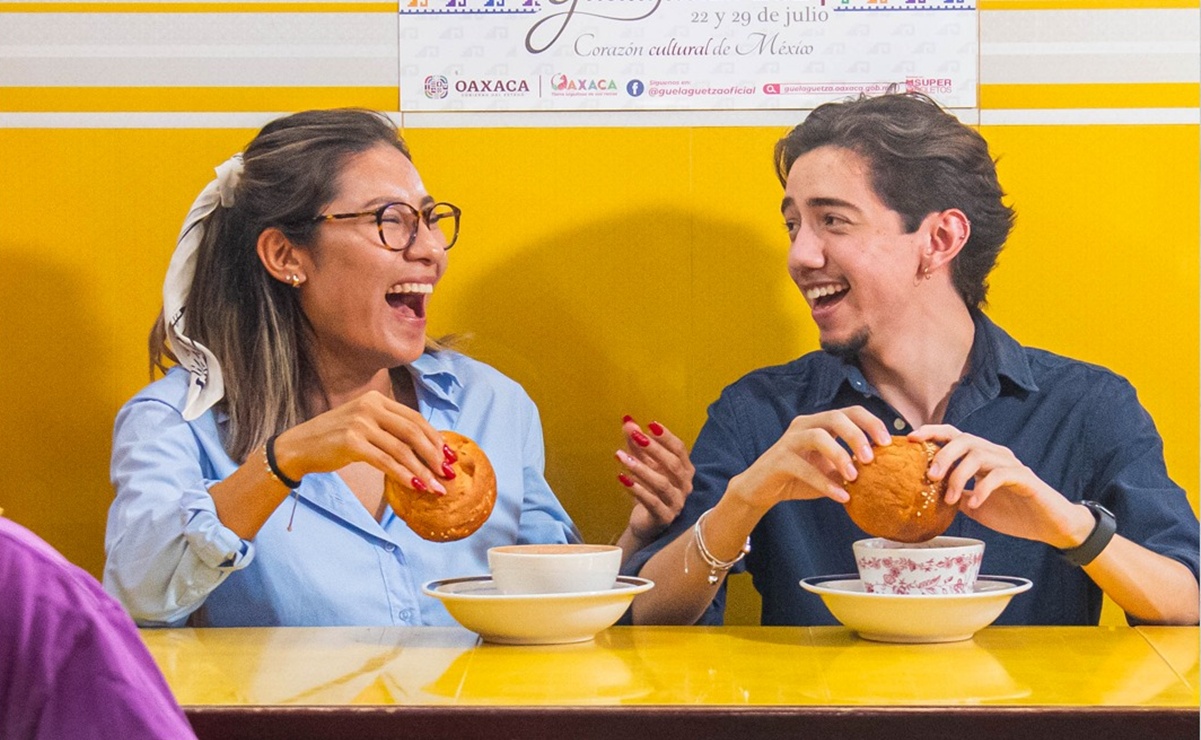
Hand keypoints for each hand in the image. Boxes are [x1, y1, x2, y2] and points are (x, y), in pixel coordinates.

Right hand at [273, 390, 450, 493]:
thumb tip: (425, 448)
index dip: (435, 437)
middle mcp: (370, 407)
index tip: (449, 456)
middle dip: (434, 455)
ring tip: (436, 487)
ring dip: (422, 471)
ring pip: (402, 449)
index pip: (415, 418)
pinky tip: (415, 486)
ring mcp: (360, 423)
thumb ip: (389, 428)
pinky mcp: (351, 442)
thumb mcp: (364, 424)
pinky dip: (403, 475)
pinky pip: (385, 461)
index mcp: (376, 399)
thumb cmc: (335, 439)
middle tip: (448, 474)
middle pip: (413, 432)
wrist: (298, 447)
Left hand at [615, 417, 694, 544]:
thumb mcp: (643, 464)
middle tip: (635, 436)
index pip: (680, 450)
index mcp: (685, 470)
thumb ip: (637, 444)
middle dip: (654, 448)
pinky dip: (636, 489)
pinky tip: (622, 478)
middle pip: (673, 464)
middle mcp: (685, 486)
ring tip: (621, 456)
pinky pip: (651, 502)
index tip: (650, 424)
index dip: (666, 437)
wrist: (646, 523)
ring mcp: (676, 503)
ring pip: (662, 483)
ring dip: (641, 468)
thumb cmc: (649, 489)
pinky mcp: (664, 518)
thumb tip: (627, 421)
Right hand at [730, 406, 891, 512]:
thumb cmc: (799, 478)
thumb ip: (851, 467)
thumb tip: (884, 472)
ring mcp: (790, 440)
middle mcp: (805, 425)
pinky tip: (840, 496)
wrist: (761, 489)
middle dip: (857, 435)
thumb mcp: (830, 471)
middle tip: (872, 458)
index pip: (850, 412)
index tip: (888, 442)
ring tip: (854, 477)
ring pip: (818, 436)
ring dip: (840, 455)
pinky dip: (825, 482)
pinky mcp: (779, 459)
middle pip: (835, 417)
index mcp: (820, 423)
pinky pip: (804, 467)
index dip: (871, 423)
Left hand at [910, 425, 1081, 544]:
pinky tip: (974, 504)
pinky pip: (999, 475)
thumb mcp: (974, 506)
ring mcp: (1010, 464)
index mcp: (981, 457)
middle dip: (942, 455)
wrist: (1048, 525)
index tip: (910, 439)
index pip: (953, 435)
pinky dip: (982, 489)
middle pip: (964, 439)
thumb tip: (926, 495)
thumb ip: (955, 495)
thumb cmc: (1012, 513)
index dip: (931, 432)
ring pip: (979, 454)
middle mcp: (995, 454)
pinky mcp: (1024, 478)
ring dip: (959, 475)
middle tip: (930, 476)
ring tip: (948, 499)